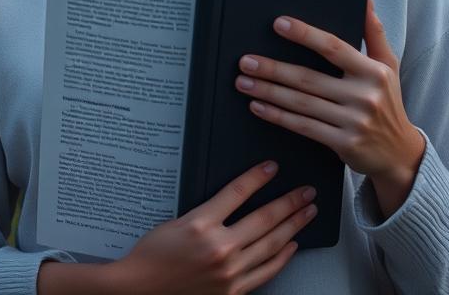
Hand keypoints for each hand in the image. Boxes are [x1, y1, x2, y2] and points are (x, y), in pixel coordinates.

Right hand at [105, 159, 316, 294]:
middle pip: (263, 219)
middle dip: (289, 202)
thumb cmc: (154, 255)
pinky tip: (292, 245)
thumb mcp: (178, 220)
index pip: (237, 192)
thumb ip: (209, 211)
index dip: (258, 177)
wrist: (141, 290)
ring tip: (307, 212)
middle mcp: (219, 248)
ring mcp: (229, 273)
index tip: (273, 166)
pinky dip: (282, 257)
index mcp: (201, 224)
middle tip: (307, 191)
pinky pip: (265, 272)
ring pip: (270, 244)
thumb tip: (236, 198)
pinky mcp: (232, 292)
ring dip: (293, 226)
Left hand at [233, 0, 424, 203]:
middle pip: (309, 78)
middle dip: (273, 68)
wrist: (401, 154)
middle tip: (245, 61)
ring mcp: (354, 122)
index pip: (333, 47)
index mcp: (373, 71)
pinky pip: (304, 127)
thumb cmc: (388, 102)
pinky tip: (258, 107)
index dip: (304, 34)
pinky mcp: (344, 144)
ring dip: (268, 92)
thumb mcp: (389, 65)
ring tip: (243, 82)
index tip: (278, 24)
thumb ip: (374, 31)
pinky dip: (278, 116)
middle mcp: (364, 95)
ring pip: (301, 103)